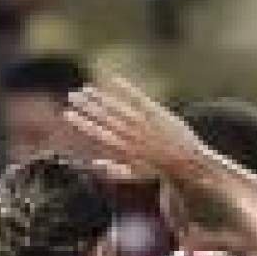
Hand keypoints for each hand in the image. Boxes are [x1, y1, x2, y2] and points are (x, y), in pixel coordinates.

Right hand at [66, 74, 209, 187]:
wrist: (188, 164)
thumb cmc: (161, 171)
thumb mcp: (136, 176)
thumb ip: (114, 170)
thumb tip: (93, 164)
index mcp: (125, 151)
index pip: (98, 134)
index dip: (82, 123)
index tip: (68, 114)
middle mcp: (133, 135)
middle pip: (105, 118)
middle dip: (87, 106)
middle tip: (72, 96)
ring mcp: (145, 123)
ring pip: (118, 107)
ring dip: (101, 96)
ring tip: (86, 89)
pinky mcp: (157, 112)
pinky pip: (139, 98)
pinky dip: (126, 88)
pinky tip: (114, 79)